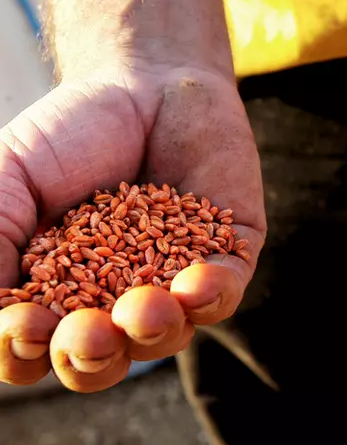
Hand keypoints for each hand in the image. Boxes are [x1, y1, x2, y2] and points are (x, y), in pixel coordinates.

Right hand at [0, 67, 265, 390]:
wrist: (145, 84)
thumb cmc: (71, 136)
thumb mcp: (10, 180)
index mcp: (59, 294)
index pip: (36, 346)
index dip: (23, 348)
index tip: (21, 323)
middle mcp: (116, 302)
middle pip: (104, 360)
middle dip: (90, 356)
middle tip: (83, 335)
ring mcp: (175, 284)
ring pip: (166, 336)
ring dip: (152, 330)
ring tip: (142, 308)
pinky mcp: (227, 258)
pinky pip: (224, 292)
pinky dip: (210, 295)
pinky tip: (195, 286)